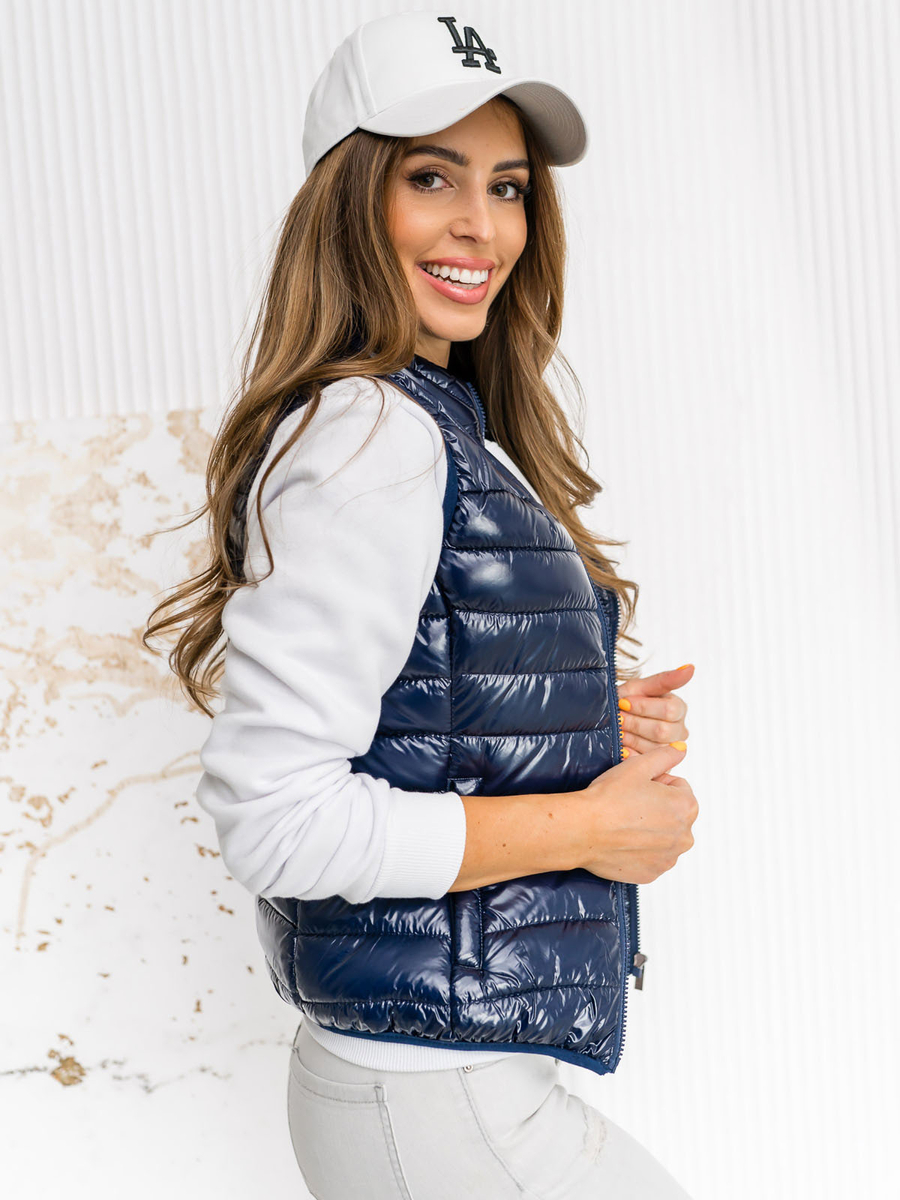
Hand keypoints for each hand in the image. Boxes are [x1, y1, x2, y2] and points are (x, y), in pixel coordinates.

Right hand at [578, 742, 697, 883]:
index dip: (656, 783)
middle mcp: (684, 836)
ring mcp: (668, 858)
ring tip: (625, 822)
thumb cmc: (608, 799)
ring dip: (650, 829)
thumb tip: (680, 750)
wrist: (582, 831)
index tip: (638, 788)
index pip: (679, 787)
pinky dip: (640, 850)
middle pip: (673, 814)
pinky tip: (623, 840)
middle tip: (629, 804)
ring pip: (663, 837)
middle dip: (657, 807)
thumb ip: (666, 755)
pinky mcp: (652, 873)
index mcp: (686, 807)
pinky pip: (651, 857)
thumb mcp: (638, 766)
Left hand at [617, 663, 692, 755]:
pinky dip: (629, 752)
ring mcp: (670, 750)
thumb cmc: (626, 700)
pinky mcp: (658, 765)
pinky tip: (621, 744)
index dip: (643, 707)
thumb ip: (665, 679)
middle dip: (634, 723)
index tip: (623, 702)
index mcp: (679, 708)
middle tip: (618, 718)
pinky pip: (645, 762)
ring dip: (630, 737)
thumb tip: (691, 667)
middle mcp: (680, 731)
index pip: (669, 710)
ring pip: (654, 748)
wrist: (610, 720)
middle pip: (662, 731)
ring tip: (617, 730)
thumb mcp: (640, 687)